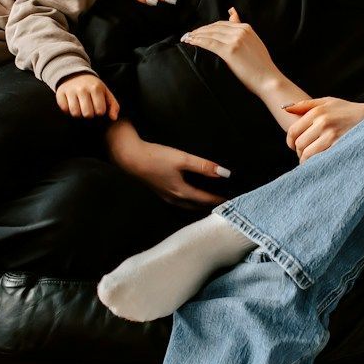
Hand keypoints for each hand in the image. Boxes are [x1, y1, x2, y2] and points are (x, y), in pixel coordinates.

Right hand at [55, 74, 119, 120]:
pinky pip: (64, 109)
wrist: (74, 74)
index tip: (98, 108)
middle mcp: (82, 89)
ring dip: (78, 113)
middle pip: (87, 114)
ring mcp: (70, 91)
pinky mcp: (60, 93)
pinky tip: (71, 105)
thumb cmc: (93, 87)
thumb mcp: (105, 92)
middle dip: (89, 114)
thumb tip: (113, 118)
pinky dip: (68, 110)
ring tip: (80, 108)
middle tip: (88, 109)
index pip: (100, 111)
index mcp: (96, 88)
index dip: (99, 112)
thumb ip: (113, 105)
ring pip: (75, 113)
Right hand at [105, 123, 230, 207]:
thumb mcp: (182, 158)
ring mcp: (166, 197)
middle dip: (211, 205)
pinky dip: (190, 200)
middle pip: (198, 206)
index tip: (233, 199)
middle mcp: (174, 199)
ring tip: (211, 199)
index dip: (220, 199)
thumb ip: (203, 166)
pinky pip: (180, 201)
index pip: (206, 200)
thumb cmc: (155, 157)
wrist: (130, 157)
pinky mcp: (160, 191)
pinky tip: (191, 193)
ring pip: (188, 205)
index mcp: (182, 193)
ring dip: (200, 204)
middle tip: (225, 201)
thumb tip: (224, 173)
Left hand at [180, 8, 284, 96]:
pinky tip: (191, 42)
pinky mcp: (230, 51)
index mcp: (246, 28)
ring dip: (196, 35)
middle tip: (189, 35)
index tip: (198, 31)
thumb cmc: (261, 65)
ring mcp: (235, 40)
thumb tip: (232, 13)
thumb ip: (241, 28)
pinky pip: (209, 43)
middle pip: (214, 27)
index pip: (221, 24)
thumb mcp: (253, 41)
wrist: (268, 79)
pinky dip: (198, 41)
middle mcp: (240, 31)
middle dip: (200, 31)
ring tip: (187, 38)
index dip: (208, 27)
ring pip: (210, 34)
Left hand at [284, 97, 363, 161]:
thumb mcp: (327, 102)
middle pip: (300, 144)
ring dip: (306, 159)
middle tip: (303, 153)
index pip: (293, 131)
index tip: (292, 146)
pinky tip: (318, 161)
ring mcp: (331, 136)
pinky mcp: (339, 146)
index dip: (290, 141)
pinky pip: (320, 159)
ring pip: (308, 154)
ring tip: (309, 159)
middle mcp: (322, 123)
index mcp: (317, 112)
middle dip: (299, 151)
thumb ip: (305, 105)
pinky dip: (316, 162)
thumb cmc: (346, 109)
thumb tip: (285, 108)